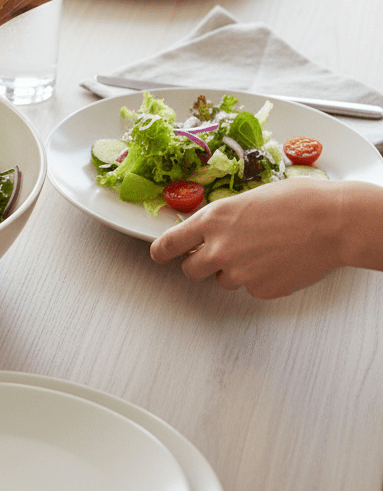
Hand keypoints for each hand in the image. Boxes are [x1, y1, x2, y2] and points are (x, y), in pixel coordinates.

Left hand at [150, 180, 347, 298]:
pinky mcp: (260, 290)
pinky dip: (261, 279)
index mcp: (212, 220)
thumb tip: (210, 230)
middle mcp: (219, 249)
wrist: (333, 222)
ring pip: (224, 280)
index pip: (170, 243)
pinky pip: (251, 288)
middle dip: (201, 264)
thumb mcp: (246, 200)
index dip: (161, 251)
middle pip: (191, 269)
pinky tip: (279, 261)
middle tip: (221, 254)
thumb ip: (222, 218)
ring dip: (236, 270)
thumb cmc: (297, 202)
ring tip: (264, 250)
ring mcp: (239, 273)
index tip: (158, 255)